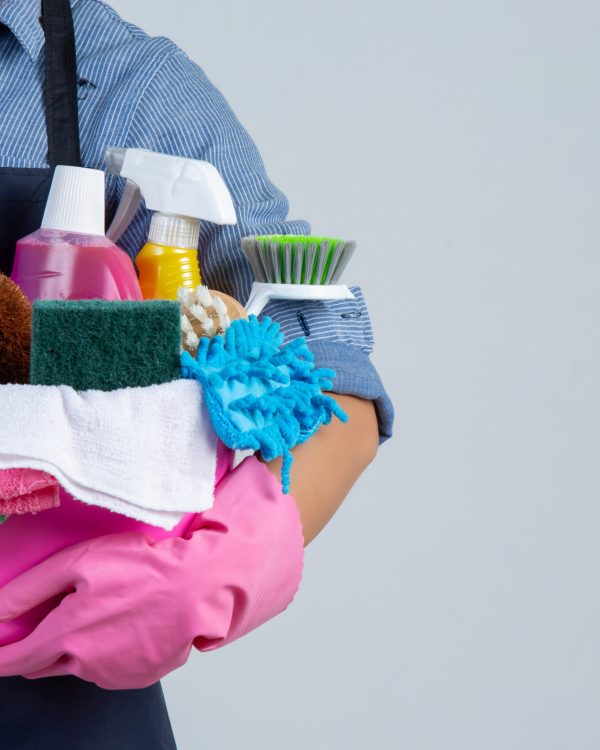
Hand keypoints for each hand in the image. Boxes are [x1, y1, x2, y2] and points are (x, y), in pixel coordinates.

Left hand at [0, 457, 303, 688]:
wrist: (200, 588)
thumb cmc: (145, 567)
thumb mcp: (80, 563)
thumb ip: (31, 588)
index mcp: (66, 635)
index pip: (15, 658)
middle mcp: (84, 663)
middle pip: (41, 665)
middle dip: (36, 648)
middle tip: (51, 618)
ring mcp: (112, 674)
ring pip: (77, 665)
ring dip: (75, 648)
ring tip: (101, 613)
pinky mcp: (137, 677)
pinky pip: (108, 668)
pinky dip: (106, 652)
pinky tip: (123, 625)